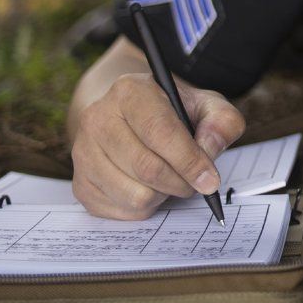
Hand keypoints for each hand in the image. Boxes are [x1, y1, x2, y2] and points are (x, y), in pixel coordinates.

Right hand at [71, 73, 244, 219]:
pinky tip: (150, 185)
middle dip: (181, 182)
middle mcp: (98, 118)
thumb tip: (209, 148)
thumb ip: (222, 122)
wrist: (131, 117)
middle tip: (197, 181)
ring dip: (164, 195)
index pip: (159, 131)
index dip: (189, 160)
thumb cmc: (174, 112)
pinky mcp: (80, 183)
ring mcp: (83, 152)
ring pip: (135, 195)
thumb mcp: (207, 105)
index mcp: (130, 91)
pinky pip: (121, 211)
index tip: (211, 180)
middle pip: (147, 168)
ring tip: (171, 178)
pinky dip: (146, 206)